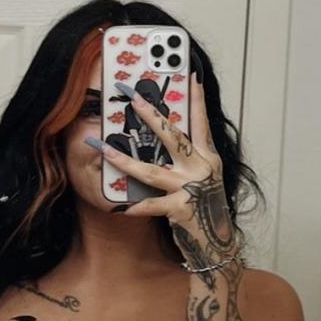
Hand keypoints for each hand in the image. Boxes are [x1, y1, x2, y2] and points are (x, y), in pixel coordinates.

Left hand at [90, 74, 238, 272]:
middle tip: (133, 98)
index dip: (197, 99)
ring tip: (103, 149)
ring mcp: (192, 188)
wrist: (217, 245)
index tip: (192, 75)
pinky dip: (136, 206)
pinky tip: (121, 207)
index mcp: (207, 158)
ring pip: (151, 170)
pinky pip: (152, 205)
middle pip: (173, 136)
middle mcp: (202, 169)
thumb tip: (159, 144)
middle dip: (151, 115)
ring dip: (123, 159)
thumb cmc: (205, 211)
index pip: (201, 123)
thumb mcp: (201, 180)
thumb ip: (187, 161)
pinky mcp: (182, 209)